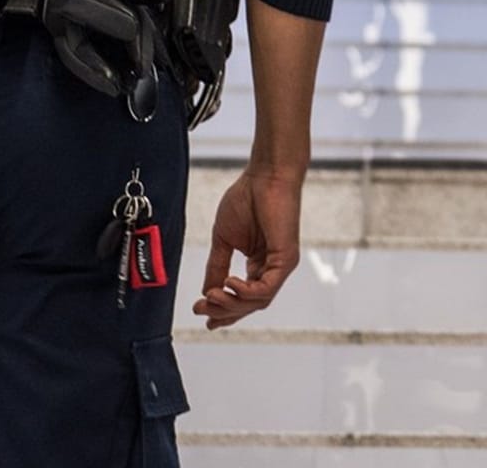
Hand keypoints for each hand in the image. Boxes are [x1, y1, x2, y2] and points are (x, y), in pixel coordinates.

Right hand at [192, 168, 301, 329]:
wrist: (265, 176)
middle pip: (249, 304)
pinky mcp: (286, 259)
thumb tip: (207, 291)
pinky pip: (266, 288)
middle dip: (223, 311)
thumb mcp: (224, 239)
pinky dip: (246, 292)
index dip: (223, 309)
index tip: (200, 312)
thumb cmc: (248, 198)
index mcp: (259, 263)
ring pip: (258, 301)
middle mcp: (272, 268)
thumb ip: (217, 266)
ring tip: (211, 297)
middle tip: (200, 310)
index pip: (243, 296)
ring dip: (231, 303)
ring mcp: (281, 265)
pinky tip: (228, 284)